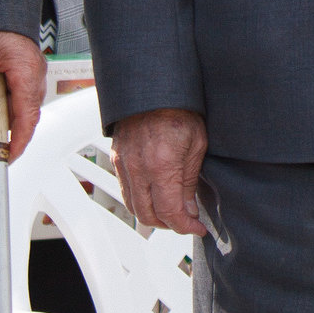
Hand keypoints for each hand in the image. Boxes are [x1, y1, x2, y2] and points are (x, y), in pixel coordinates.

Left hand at [0, 30, 46, 159]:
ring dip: (8, 120)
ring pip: (24, 107)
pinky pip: (22, 95)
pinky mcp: (27, 70)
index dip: (19, 143)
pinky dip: (9, 107)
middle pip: (27, 116)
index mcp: (26, 71)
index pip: (27, 118)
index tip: (6, 158)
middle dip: (11, 135)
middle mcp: (35, 74)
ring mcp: (34, 72)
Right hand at [110, 108, 207, 236]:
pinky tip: (155, 194)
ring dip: (152, 215)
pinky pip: (125, 190)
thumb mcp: (197, 144)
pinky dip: (139, 200)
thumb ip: (190, 182)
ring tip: (172, 210)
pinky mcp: (116, 157)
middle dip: (169, 225)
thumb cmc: (180, 108)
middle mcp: (138, 168)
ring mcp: (124, 163)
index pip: (170, 212)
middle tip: (186, 221)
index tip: (197, 227)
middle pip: (148, 216)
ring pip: (133, 206)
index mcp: (162, 165)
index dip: (185, 226)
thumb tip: (189, 210)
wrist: (155, 85)